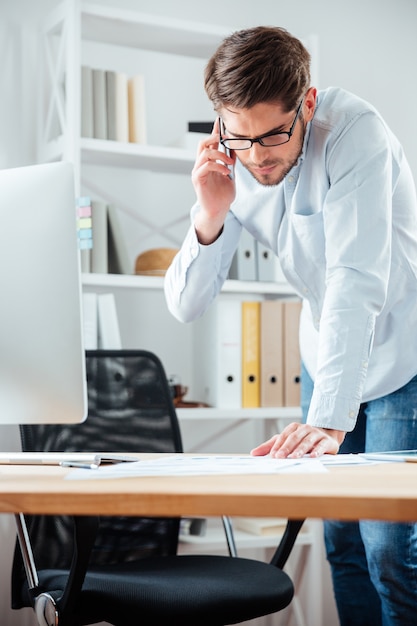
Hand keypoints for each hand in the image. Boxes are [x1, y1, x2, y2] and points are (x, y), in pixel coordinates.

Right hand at [192, 119, 235, 244]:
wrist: (219, 211)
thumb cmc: (223, 195)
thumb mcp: (230, 174)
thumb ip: (230, 161)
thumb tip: (235, 148)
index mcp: (209, 162)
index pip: (210, 143)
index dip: (215, 131)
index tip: (220, 120)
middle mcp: (201, 165)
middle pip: (203, 143)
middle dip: (214, 138)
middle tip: (226, 140)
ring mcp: (198, 172)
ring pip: (204, 153)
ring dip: (219, 155)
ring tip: (230, 164)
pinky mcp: (198, 180)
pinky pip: (206, 167)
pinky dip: (217, 166)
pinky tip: (226, 172)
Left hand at [251, 422, 345, 458]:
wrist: (327, 436)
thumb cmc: (303, 439)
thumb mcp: (286, 440)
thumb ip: (270, 446)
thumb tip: (254, 453)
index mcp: (294, 428)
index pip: (283, 436)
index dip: (277, 445)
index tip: (272, 455)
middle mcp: (305, 429)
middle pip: (294, 438)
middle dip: (286, 448)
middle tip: (279, 457)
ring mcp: (316, 434)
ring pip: (306, 441)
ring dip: (299, 450)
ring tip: (293, 457)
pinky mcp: (326, 441)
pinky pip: (321, 446)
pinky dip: (317, 451)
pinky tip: (313, 456)